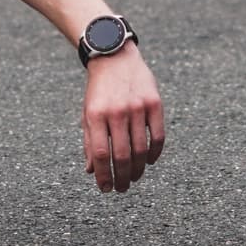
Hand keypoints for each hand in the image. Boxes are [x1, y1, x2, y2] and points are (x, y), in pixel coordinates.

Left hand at [81, 47, 164, 191]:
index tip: (106, 189)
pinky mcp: (154, 103)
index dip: (104, 176)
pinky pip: (158, 136)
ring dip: (138, 169)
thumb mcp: (88, 113)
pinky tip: (149, 161)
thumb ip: (89, 141)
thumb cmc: (99, 90)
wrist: (114, 56)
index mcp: (96, 115)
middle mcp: (117, 112)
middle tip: (122, 188)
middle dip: (122, 177)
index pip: (101, 154)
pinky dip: (154, 153)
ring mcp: (137, 107)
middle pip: (121, 155)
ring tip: (134, 178)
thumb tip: (92, 171)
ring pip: (140, 149)